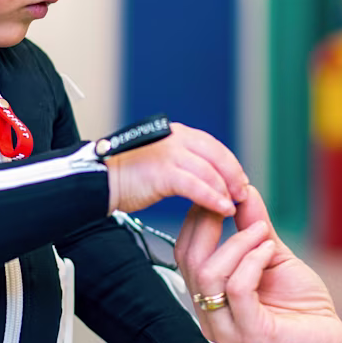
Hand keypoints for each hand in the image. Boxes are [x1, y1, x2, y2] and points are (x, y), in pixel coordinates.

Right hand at [106, 123, 248, 216]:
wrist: (99, 181)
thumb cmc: (130, 176)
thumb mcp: (164, 161)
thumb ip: (187, 163)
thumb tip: (213, 176)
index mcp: (177, 134)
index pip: (214, 147)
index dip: (230, 165)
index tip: (240, 181)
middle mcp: (175, 138)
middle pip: (217, 155)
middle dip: (233, 176)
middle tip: (242, 194)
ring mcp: (168, 153)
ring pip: (209, 171)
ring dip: (225, 190)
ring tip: (233, 205)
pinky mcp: (161, 172)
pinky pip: (195, 185)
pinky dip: (212, 197)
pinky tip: (221, 208)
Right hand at [174, 188, 341, 342]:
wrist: (330, 342)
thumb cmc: (303, 305)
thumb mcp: (274, 255)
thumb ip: (255, 227)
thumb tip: (244, 190)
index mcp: (211, 297)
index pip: (186, 253)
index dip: (198, 219)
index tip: (221, 192)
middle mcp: (211, 316)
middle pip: (189, 262)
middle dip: (208, 224)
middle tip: (233, 202)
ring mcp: (227, 330)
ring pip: (209, 275)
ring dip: (237, 243)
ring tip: (262, 231)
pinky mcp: (250, 336)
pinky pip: (238, 289)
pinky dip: (253, 261)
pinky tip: (269, 250)